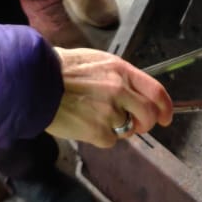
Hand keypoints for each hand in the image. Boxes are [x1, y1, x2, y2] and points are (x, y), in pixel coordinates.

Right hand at [44, 48, 172, 147]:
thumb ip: (117, 76)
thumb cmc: (60, 69)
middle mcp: (120, 90)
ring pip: (127, 130)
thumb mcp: (95, 61)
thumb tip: (133, 92)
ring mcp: (109, 112)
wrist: (36, 82)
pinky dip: (99, 137)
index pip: (156, 92)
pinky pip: (109, 140)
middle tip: (133, 125)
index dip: (165, 108)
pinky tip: (83, 124)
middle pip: (148, 115)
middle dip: (144, 124)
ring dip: (114, 128)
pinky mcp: (98, 131)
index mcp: (120, 70)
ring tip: (92, 116)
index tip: (166, 117)